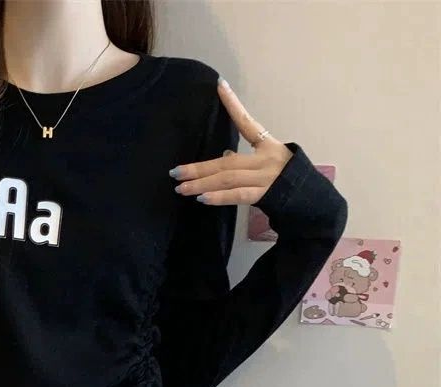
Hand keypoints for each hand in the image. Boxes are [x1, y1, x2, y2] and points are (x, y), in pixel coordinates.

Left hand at [170, 77, 292, 205]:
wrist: (311, 200)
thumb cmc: (289, 180)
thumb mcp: (270, 163)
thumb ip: (246, 161)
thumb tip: (223, 157)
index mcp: (269, 146)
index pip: (248, 122)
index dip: (234, 104)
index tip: (219, 86)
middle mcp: (267, 159)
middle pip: (226, 162)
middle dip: (198, 168)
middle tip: (175, 172)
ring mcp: (266, 177)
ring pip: (228, 178)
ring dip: (202, 183)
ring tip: (181, 187)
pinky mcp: (266, 194)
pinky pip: (239, 195)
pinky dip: (220, 197)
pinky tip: (202, 198)